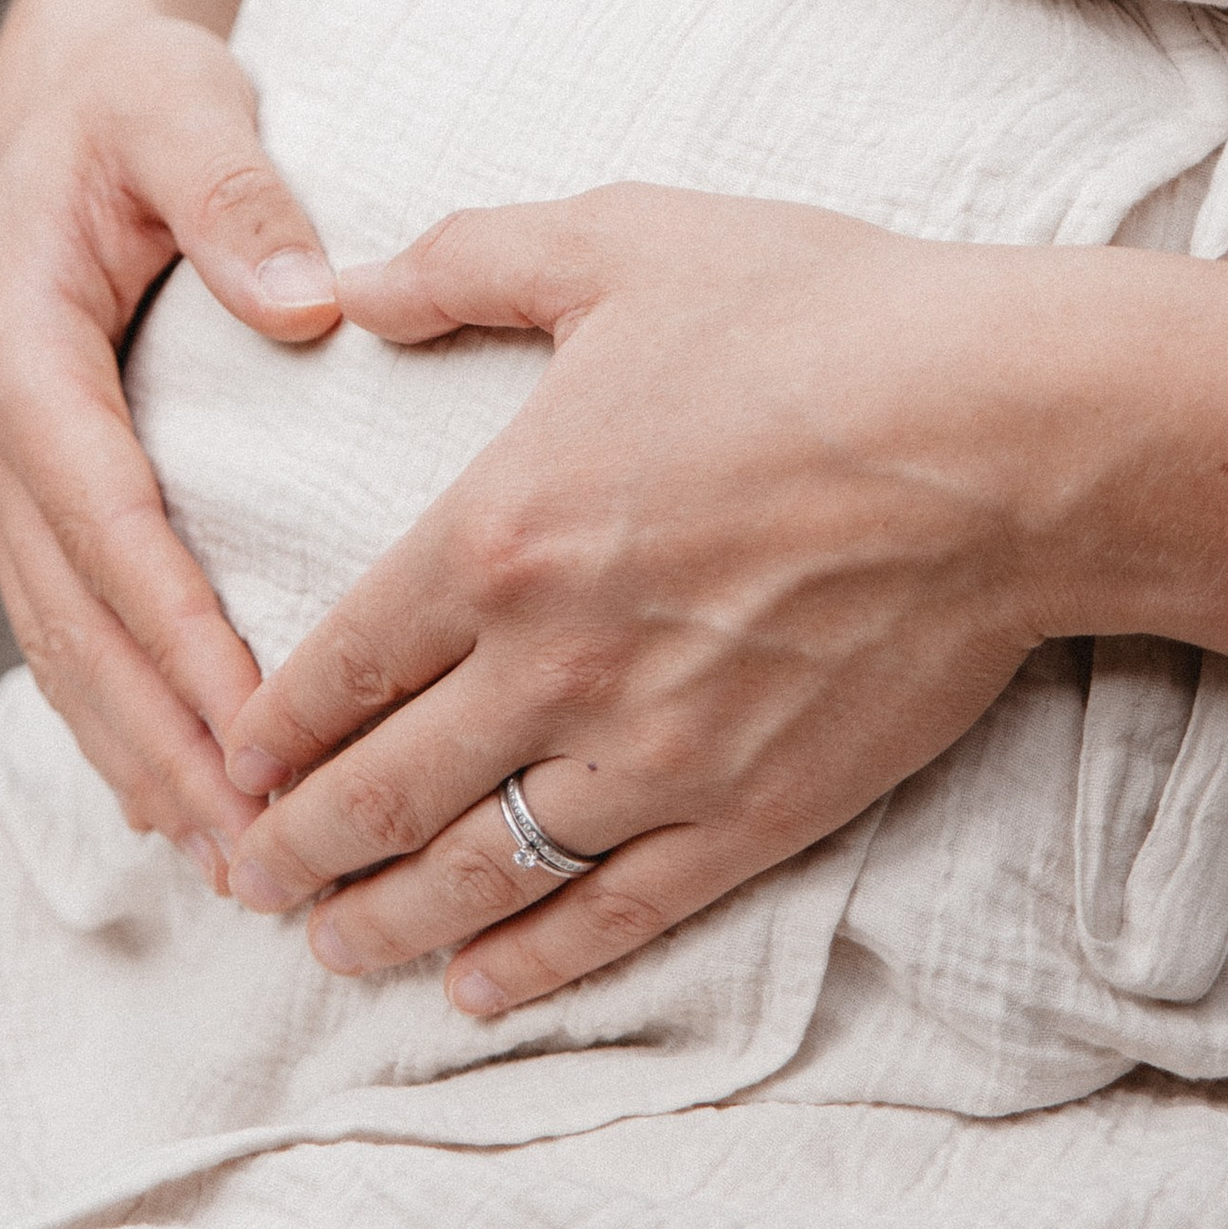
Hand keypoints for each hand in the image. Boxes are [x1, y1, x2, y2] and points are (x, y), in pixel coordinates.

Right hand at [0, 0, 344, 871]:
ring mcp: (2, 470)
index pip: (108, 521)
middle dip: (165, 743)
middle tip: (261, 852)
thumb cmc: (137, 92)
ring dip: (141, 757)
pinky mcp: (34, 490)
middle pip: (76, 620)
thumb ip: (239, 191)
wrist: (64, 84)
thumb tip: (309, 302)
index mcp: (14, 348)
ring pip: (63, 647)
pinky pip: (69, 626)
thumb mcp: (185, 103)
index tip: (262, 730)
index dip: (180, 636)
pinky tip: (178, 799)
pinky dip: (119, 718)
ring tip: (232, 864)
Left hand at [218, 186, 1059, 1011]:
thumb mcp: (622, 242)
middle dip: (293, 852)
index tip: (223, 763)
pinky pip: (617, 915)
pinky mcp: (755, 811)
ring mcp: (656, 755)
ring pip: (480, 875)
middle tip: (240, 881)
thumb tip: (349, 280)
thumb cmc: (819, 317)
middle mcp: (555, 666)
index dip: (264, 732)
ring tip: (330, 950)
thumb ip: (465, 262)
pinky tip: (477, 985)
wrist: (1005, 433)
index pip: (338, 668)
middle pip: (381, 795)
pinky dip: (533, 962)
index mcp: (499, 533)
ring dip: (384, 923)